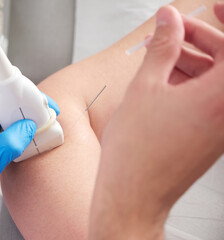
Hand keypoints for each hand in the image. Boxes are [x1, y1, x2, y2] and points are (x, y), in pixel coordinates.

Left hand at [0, 91, 58, 228]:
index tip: (45, 107)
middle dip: (25, 111)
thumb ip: (13, 142)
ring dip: (17, 122)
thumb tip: (29, 127)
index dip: (29, 99)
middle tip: (44, 120)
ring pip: (0, 116)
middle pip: (4, 104)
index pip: (6, 95)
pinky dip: (8, 131)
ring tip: (36, 130)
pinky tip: (20, 139)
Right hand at [91, 5, 223, 239]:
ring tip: (162, 56)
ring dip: (194, 61)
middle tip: (175, 30)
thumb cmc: (136, 151)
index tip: (212, 6)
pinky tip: (165, 79)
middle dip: (202, 38)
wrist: (133, 193)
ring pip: (217, 81)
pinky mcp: (213, 137)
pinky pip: (210, 99)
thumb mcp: (145, 87)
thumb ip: (162, 47)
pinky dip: (192, 83)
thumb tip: (168, 19)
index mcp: (220, 97)